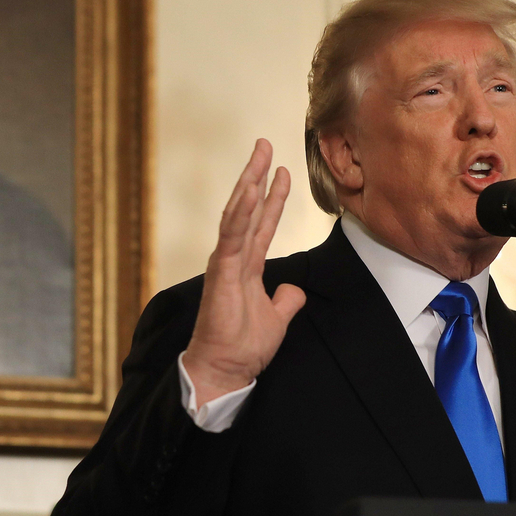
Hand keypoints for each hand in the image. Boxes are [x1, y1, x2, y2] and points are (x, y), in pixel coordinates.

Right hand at [183, 139, 307, 404]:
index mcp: (247, 268)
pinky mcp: (221, 273)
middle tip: (265, 144)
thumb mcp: (277, 319)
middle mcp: (234, 260)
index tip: (282, 171)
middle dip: (256, 176)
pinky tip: (249, 190)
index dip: (272, 197)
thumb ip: (286, 301)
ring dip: (248, 182)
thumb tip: (295, 290)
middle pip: (247, 209)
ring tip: (259, 154)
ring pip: (237, 214)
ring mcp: (226, 264)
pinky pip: (232, 236)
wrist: (225, 372)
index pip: (261, 224)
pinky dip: (240, 212)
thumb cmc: (242, 348)